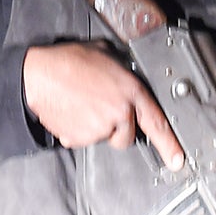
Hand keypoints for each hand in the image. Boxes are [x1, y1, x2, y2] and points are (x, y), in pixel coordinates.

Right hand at [22, 43, 184, 168]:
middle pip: (127, 137)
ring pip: (104, 137)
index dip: (170, 145)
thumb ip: (122, 69)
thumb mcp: (105, 54)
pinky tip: (71, 111)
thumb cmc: (68, 61)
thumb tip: (125, 73)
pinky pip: (83, 140)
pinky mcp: (81, 139)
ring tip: (81, 104)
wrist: (38, 76)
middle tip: (100, 109)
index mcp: (131, 91)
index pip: (158, 123)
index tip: (177, 160)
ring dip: (96, 127)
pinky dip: (77, 130)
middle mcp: (120, 112)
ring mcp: (100, 128)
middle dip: (117, 129)